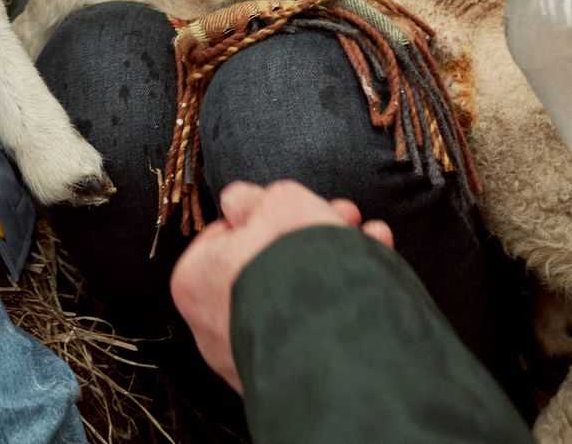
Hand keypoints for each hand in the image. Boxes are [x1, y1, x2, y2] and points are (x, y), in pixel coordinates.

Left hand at [170, 180, 393, 392]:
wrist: (332, 342)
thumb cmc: (294, 265)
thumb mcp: (278, 202)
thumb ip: (255, 197)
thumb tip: (238, 200)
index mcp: (195, 279)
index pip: (229, 233)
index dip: (270, 212)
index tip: (301, 203)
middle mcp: (215, 324)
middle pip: (268, 261)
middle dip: (312, 234)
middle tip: (345, 217)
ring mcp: (252, 355)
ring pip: (297, 293)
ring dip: (336, 259)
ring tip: (372, 238)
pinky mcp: (291, 374)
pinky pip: (315, 326)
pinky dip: (343, 298)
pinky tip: (376, 271)